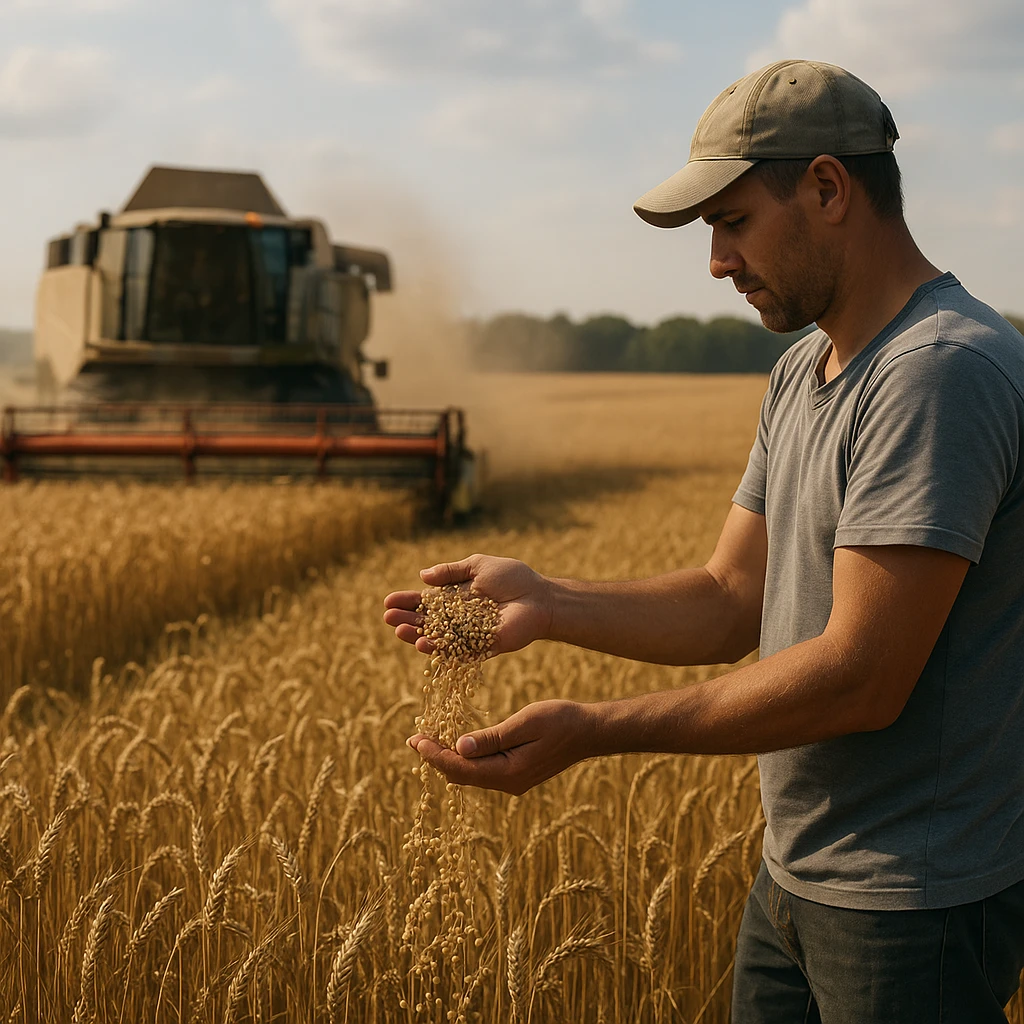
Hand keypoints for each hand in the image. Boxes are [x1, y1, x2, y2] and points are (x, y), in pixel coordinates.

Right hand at [383, 554, 552, 656]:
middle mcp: (458, 619)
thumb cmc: (513, 578)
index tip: (388, 601)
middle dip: (406, 619)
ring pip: (436, 638)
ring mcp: (467, 635)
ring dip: (416, 636)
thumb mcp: (478, 566)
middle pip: (426, 622)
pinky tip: (424, 644)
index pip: (425, 602)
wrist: (540, 596)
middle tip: (388, 617)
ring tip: (399, 630)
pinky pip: (456, 651)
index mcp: (455, 598)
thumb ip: (451, 571)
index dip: (407, 602)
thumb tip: (422, 575)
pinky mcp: (480, 647)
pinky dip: (440, 649)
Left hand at [407, 700, 592, 794]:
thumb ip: (492, 738)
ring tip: (429, 740)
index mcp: (508, 772)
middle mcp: (508, 783)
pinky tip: (457, 744)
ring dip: (449, 758)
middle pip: (461, 776)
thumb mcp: (525, 723)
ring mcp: (513, 781)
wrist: (589, 732)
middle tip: (415, 738)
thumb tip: (459, 747)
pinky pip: (482, 771)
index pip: (460, 768)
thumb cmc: (560, 720)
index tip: (415, 739)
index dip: (434, 754)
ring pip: (470, 775)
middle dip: (436, 758)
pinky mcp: (516, 774)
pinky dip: (465, 758)